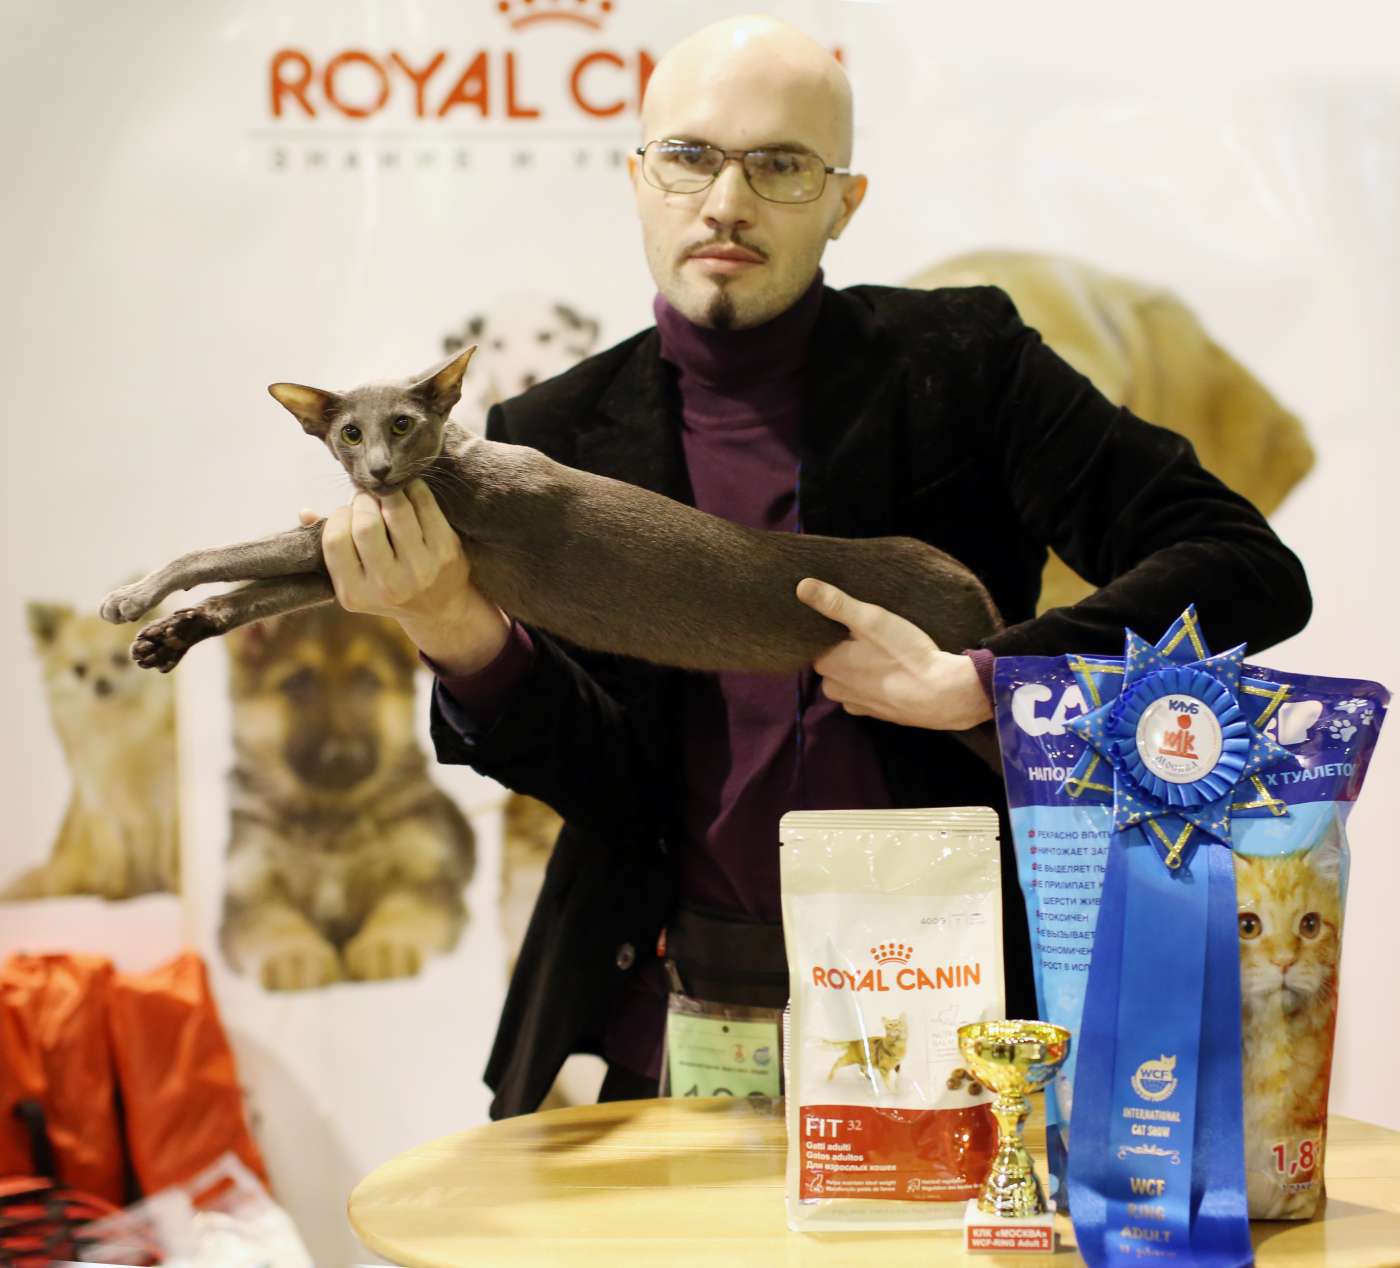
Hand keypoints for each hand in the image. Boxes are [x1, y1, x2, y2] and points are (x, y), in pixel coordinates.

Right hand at [304, 481, 508, 674]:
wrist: (440, 610)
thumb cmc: (388, 585)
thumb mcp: (356, 580)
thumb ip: (331, 547)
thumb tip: (305, 512)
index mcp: (356, 593)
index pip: (335, 540)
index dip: (339, 516)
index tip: (347, 512)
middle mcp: (388, 585)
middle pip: (365, 524)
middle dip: (362, 501)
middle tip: (367, 498)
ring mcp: (421, 569)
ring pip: (397, 510)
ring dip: (387, 492)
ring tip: (386, 493)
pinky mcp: (446, 552)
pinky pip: (426, 505)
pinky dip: (413, 489)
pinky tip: (408, 491)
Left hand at [795, 578, 991, 730]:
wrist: (941, 695)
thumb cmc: (903, 654)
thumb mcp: (870, 620)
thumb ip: (835, 603)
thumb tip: (801, 586)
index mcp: (827, 665)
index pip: (816, 643)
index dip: (832, 632)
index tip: (849, 623)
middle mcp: (833, 688)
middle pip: (831, 662)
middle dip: (845, 651)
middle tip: (871, 635)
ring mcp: (855, 705)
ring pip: (848, 679)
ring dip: (860, 669)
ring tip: (883, 653)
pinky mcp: (876, 715)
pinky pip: (866, 694)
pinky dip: (875, 685)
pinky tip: (892, 673)